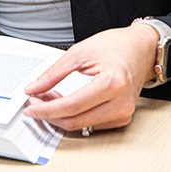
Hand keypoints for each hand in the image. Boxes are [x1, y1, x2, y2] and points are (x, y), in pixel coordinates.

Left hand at [22, 24, 158, 131]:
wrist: (140, 49)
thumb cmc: (116, 46)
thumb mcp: (80, 51)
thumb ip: (54, 73)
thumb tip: (34, 88)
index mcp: (112, 83)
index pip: (71, 106)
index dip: (46, 109)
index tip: (30, 106)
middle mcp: (121, 103)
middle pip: (75, 121)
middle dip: (50, 114)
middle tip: (34, 102)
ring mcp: (123, 113)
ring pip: (82, 125)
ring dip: (60, 116)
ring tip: (48, 99)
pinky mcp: (122, 118)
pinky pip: (92, 124)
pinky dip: (75, 117)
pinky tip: (65, 103)